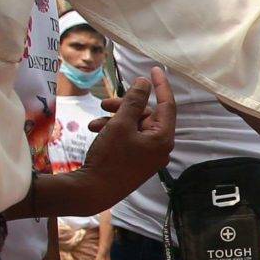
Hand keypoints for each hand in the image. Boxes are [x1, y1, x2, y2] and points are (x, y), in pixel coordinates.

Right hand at [78, 69, 175, 206]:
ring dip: (114, 119)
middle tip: (105, 102)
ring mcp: (148, 157)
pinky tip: (95, 131)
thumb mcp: (121, 124)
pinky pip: (129, 139)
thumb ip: (134, 101)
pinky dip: (113, 132)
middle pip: (147, 115)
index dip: (161, 85)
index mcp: (163, 138)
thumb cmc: (110, 157)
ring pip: (134, 126)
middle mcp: (160, 148)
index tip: (154, 69)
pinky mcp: (136, 162)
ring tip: (94, 122)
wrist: (93, 190)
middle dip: (125, 107)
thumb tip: (145, 83)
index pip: (167, 105)